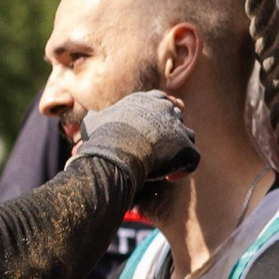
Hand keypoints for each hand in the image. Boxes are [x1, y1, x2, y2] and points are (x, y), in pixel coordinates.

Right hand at [76, 89, 200, 184]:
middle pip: (176, 115)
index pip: (159, 100)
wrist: (116, 150)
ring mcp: (177, 127)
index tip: (151, 128)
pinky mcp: (185, 148)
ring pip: (187, 135)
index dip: (158, 114)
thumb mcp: (93, 122)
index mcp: (145, 100)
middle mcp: (165, 109)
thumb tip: (86, 126)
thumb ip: (95, 120)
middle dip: (170, 130)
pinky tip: (171, 178)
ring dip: (180, 147)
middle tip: (161, 148)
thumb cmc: (102, 137)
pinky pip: (192, 159)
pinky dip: (184, 169)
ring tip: (168, 162)